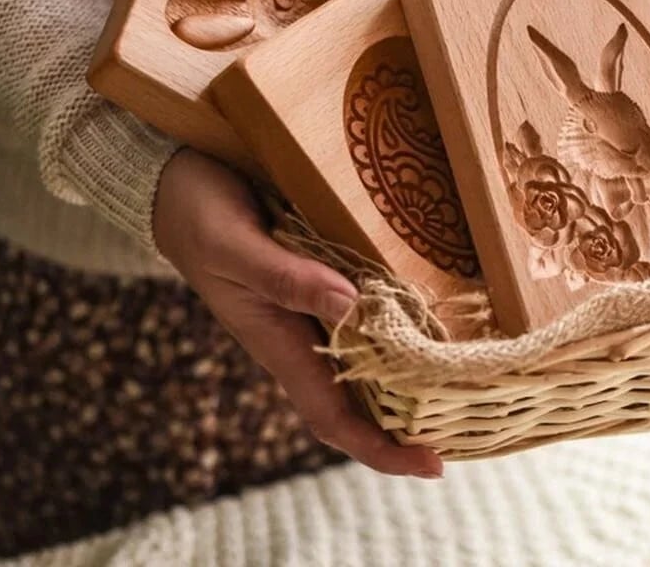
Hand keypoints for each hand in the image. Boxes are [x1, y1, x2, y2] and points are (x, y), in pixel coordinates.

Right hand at [153, 148, 442, 478]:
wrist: (177, 184)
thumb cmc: (200, 218)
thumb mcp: (237, 247)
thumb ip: (288, 279)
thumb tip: (354, 307)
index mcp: (278, 342)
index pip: (334, 417)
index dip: (380, 449)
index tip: (432, 466)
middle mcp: (302, 332)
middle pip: (363, 395)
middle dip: (411, 418)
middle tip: (472, 419)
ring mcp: (313, 303)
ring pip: (371, 350)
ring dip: (412, 367)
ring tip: (467, 371)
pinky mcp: (321, 270)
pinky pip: (367, 303)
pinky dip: (399, 311)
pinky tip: (434, 299)